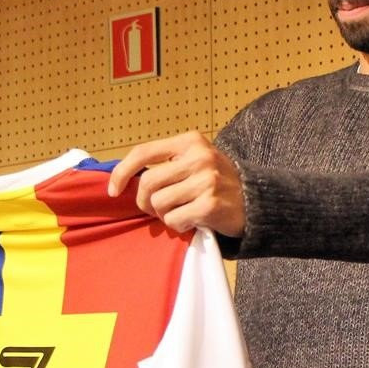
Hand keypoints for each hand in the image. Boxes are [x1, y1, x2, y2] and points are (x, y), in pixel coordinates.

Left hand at [108, 132, 245, 235]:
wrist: (255, 201)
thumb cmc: (218, 183)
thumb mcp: (196, 161)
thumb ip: (167, 164)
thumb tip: (126, 180)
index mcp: (190, 142)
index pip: (144, 152)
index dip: (122, 172)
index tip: (113, 191)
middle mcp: (199, 157)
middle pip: (148, 183)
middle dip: (144, 202)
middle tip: (155, 209)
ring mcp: (206, 181)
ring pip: (159, 204)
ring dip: (163, 215)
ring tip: (179, 213)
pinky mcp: (210, 205)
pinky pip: (174, 220)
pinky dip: (177, 226)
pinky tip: (191, 221)